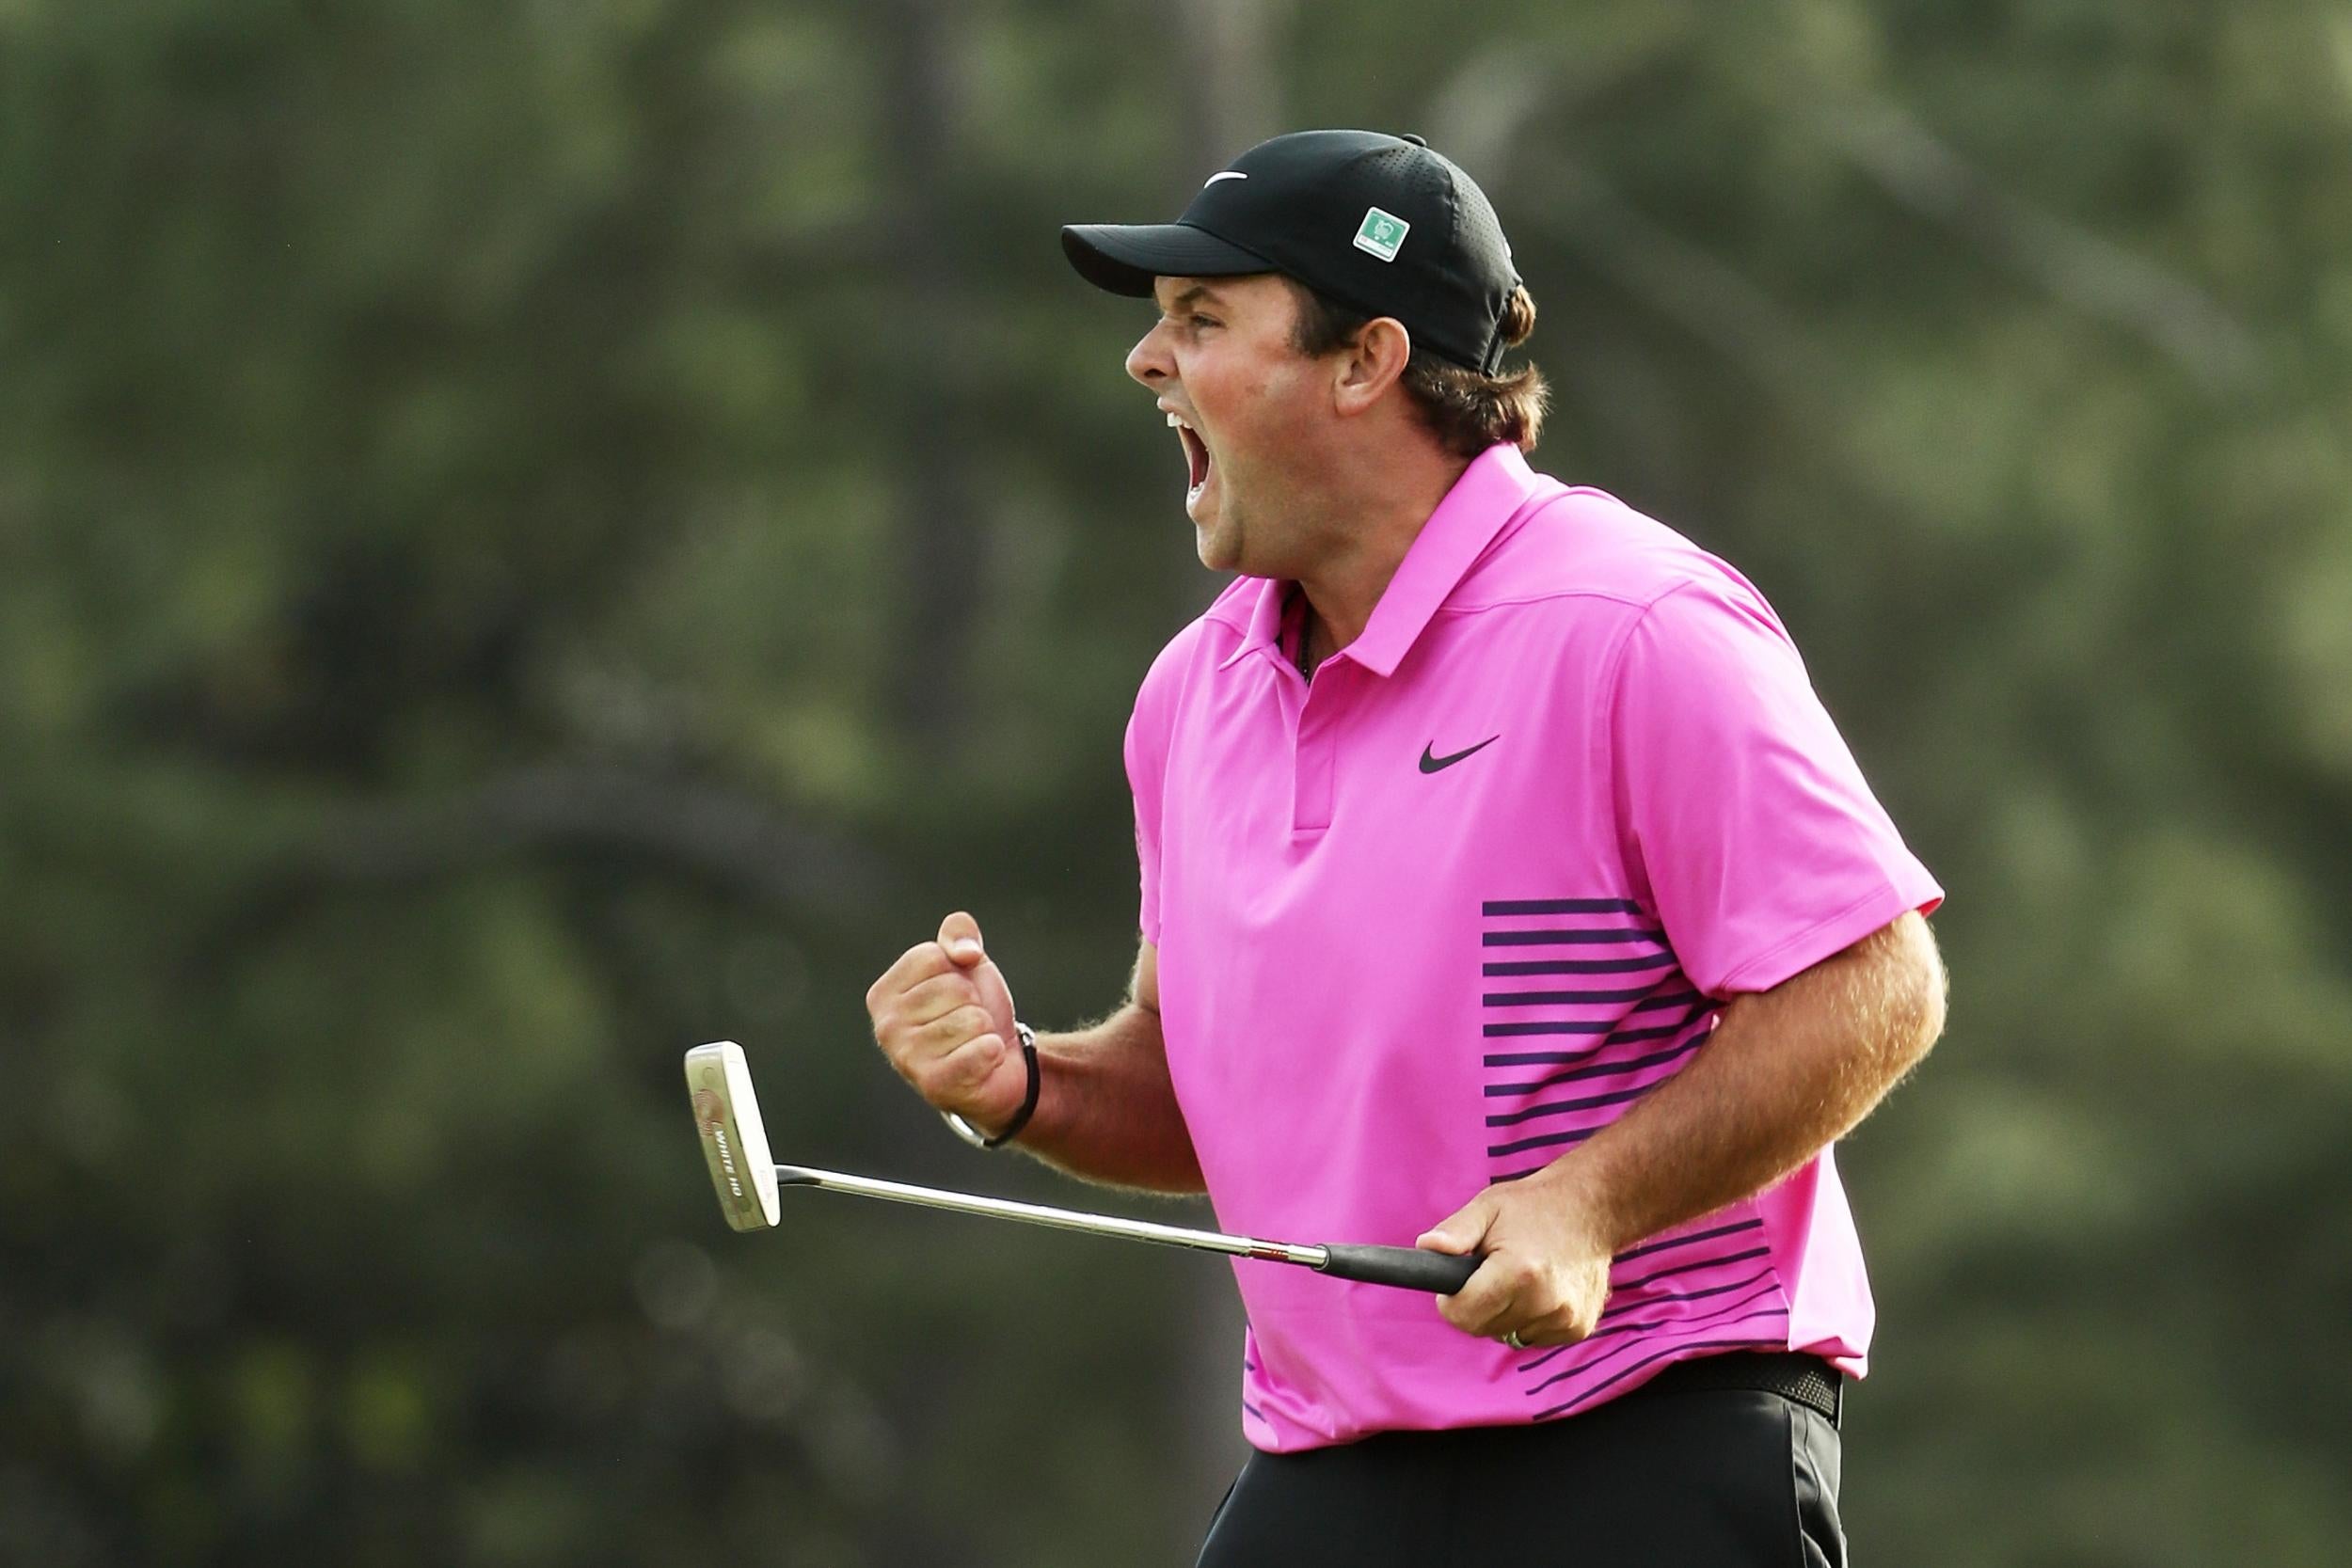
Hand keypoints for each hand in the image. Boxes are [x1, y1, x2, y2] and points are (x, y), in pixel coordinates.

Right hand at [865, 911, 1026, 1133]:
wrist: (996, 1066)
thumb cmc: (972, 1011)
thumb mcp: (966, 963)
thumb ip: (958, 933)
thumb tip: (964, 952)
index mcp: (883, 994)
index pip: (933, 956)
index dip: (958, 970)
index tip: (954, 994)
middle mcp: (886, 1027)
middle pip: (955, 988)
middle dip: (974, 1002)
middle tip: (966, 1024)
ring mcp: (907, 1059)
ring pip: (973, 1019)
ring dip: (984, 1029)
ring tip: (972, 1043)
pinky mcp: (936, 1085)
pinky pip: (983, 1049)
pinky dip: (994, 1051)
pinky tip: (983, 1061)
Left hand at [1415, 1168, 1613, 1349]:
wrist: (1593, 1208)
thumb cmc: (1534, 1205)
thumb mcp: (1489, 1207)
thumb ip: (1455, 1232)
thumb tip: (1426, 1248)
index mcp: (1518, 1272)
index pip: (1463, 1315)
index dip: (1450, 1301)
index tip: (1455, 1284)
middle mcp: (1545, 1302)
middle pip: (1482, 1328)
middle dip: (1476, 1305)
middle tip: (1489, 1273)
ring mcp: (1566, 1318)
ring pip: (1507, 1334)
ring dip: (1504, 1313)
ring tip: (1519, 1276)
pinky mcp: (1579, 1327)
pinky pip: (1534, 1336)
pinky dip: (1529, 1318)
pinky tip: (1541, 1289)